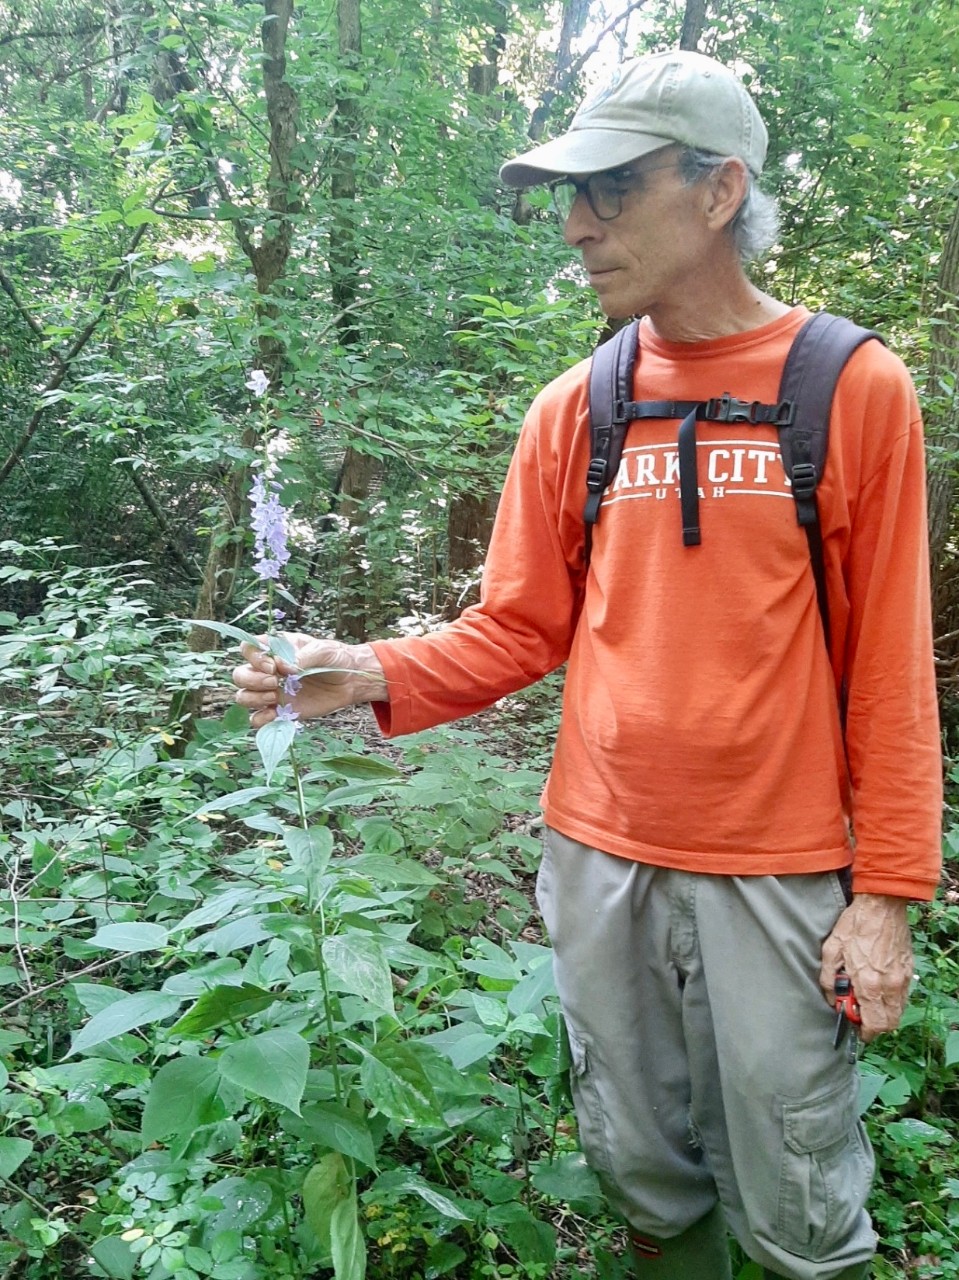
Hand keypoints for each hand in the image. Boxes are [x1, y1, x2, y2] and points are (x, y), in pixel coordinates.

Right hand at [232, 632, 386, 727]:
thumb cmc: (335, 658)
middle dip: (252, 680)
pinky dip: (260, 719)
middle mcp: (268, 670)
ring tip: (276, 697)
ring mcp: (271, 691)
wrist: (349, 682)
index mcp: (275, 649)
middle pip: (240, 675)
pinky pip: (257, 719)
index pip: (248, 649)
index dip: (254, 658)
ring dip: (254, 698)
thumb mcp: (323, 651)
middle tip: (275, 682)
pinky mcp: (279, 711)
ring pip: (243, 697)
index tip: (274, 666)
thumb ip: (302, 657)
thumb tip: (286, 668)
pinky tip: (275, 714)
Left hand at [820, 893, 912, 1040]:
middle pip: (889, 1023)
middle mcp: (889, 986)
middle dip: (875, 1026)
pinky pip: (903, 996)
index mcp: (868, 983)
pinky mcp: (908, 970)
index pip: (873, 1024)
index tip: (855, 1027)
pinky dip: (892, 1000)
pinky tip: (879, 988)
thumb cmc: (854, 925)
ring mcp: (902, 978)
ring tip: (868, 1001)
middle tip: (861, 1015)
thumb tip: (831, 999)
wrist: (881, 904)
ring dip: (884, 1013)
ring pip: (898, 1011)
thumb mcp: (831, 950)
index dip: (864, 1032)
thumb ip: (828, 979)